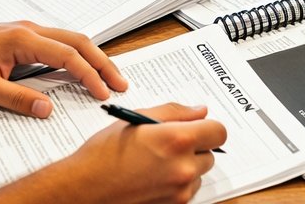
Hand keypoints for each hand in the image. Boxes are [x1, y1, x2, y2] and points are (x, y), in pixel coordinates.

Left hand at [0, 21, 127, 116]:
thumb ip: (17, 99)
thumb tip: (48, 110)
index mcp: (23, 40)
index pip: (67, 56)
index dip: (88, 75)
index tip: (103, 93)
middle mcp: (31, 29)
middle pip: (77, 41)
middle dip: (102, 61)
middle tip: (121, 82)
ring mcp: (29, 30)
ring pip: (71, 38)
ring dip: (92, 56)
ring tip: (108, 77)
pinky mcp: (25, 36)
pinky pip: (59, 41)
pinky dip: (77, 54)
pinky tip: (82, 68)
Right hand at [61, 103, 226, 203]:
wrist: (86, 188)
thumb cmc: (105, 153)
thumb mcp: (138, 119)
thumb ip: (174, 112)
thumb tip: (199, 111)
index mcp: (177, 140)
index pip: (218, 131)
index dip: (208, 126)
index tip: (198, 125)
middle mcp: (183, 169)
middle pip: (210, 154)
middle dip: (195, 146)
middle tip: (168, 141)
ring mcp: (180, 193)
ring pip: (199, 174)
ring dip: (186, 166)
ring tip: (156, 160)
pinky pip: (187, 191)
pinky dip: (177, 183)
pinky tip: (153, 175)